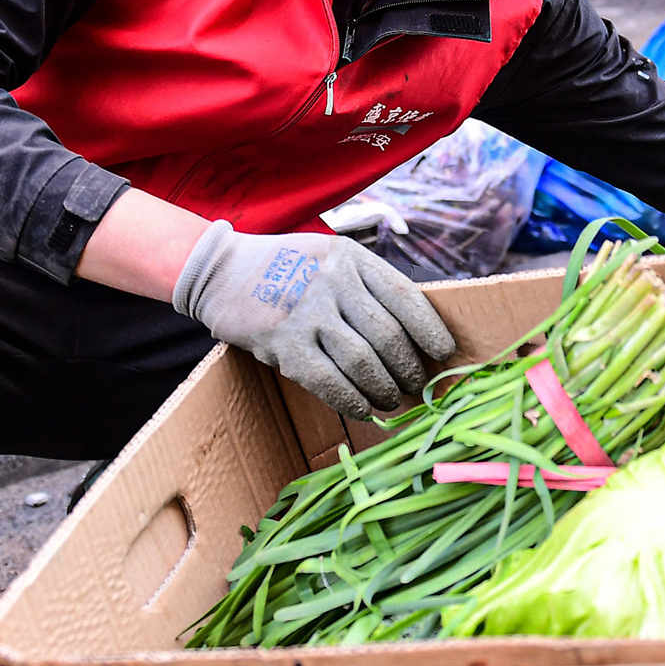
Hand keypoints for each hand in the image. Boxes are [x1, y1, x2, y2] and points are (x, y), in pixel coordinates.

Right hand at [172, 222, 454, 418]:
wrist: (221, 270)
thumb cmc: (284, 266)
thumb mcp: (330, 256)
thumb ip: (365, 285)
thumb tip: (411, 332)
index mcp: (351, 259)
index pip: (405, 297)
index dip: (430, 329)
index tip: (443, 352)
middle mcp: (333, 282)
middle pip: (388, 335)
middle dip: (408, 368)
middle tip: (416, 386)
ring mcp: (307, 313)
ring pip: (362, 362)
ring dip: (383, 388)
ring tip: (391, 400)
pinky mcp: (283, 343)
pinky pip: (328, 381)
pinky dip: (351, 400)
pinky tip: (362, 409)